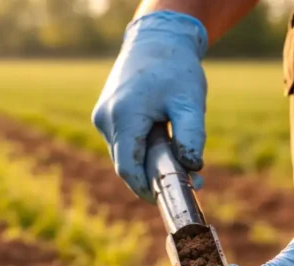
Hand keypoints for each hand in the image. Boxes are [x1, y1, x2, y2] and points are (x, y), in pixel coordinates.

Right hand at [92, 11, 207, 200]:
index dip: (146, 189)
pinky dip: (140, 148)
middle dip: (152, 177)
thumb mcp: (190, 101)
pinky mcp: (104, 116)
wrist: (154, 40)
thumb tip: (192, 169)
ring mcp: (101, 118)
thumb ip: (191, 136)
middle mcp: (106, 119)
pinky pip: (122, 143)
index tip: (166, 199)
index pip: (129, 169)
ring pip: (123, 155)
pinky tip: (161, 138)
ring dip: (146, 162)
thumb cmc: (175, 69)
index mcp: (124, 116)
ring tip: (176, 152)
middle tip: (188, 180)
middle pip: (125, 165)